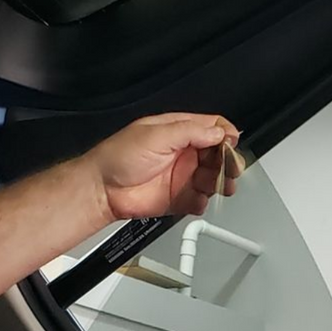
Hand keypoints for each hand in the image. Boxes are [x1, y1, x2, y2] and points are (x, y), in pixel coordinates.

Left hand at [85, 113, 242, 220]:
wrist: (101, 190)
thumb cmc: (117, 157)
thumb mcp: (156, 134)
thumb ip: (190, 132)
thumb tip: (218, 132)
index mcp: (178, 131)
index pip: (213, 128)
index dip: (225, 135)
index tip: (230, 144)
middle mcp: (183, 153)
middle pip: (218, 155)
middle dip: (228, 162)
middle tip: (229, 169)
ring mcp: (182, 176)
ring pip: (213, 178)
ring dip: (220, 183)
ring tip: (218, 186)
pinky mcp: (178, 198)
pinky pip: (200, 200)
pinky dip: (203, 202)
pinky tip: (197, 200)